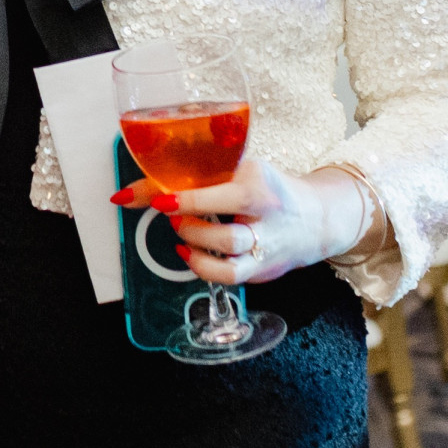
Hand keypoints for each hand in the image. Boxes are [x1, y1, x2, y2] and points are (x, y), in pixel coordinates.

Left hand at [112, 157, 375, 285]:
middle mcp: (267, 220)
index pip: (224, 195)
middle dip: (190, 226)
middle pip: (228, 234)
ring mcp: (267, 249)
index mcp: (260, 185)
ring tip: (181, 232)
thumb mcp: (240, 170)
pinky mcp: (262, 271)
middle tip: (169, 212)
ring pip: (230, 260)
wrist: (314, 218)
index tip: (160, 199)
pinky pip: (230, 277)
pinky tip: (189, 253)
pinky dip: (202, 267)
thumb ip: (197, 174)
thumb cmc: (267, 189)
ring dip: (196, 245)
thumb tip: (133, 190)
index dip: (187, 200)